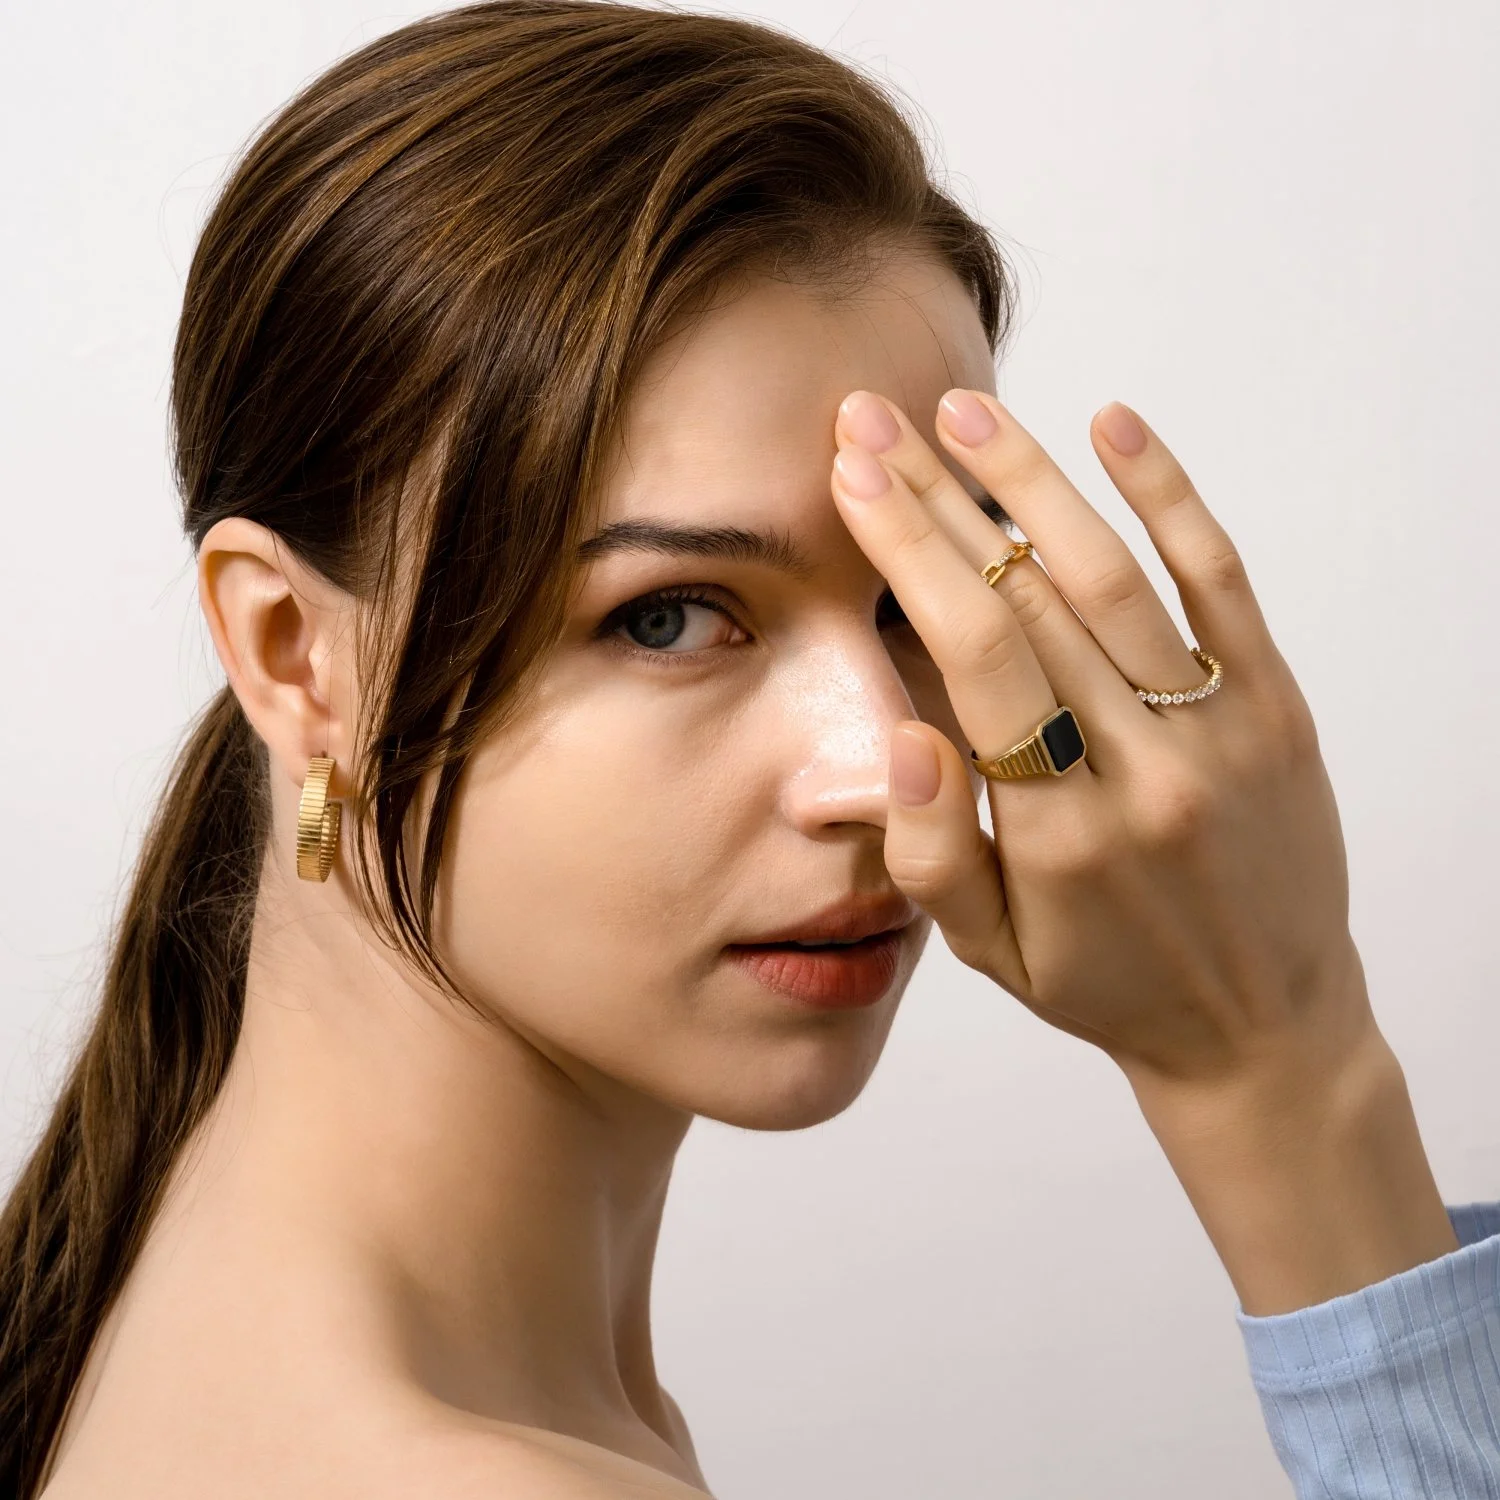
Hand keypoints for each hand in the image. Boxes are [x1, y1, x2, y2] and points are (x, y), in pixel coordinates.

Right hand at [830, 386, 1368, 1092]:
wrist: (1264, 1024)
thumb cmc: (1106, 982)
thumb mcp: (990, 955)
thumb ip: (929, 856)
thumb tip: (903, 737)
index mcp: (1058, 833)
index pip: (974, 657)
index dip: (910, 553)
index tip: (854, 478)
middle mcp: (1143, 770)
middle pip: (1028, 598)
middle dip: (938, 497)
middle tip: (876, 417)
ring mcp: (1220, 730)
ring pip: (1113, 576)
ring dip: (1033, 481)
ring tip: (963, 412)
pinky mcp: (1276, 708)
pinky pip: (1221, 583)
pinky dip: (1170, 497)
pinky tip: (1115, 427)